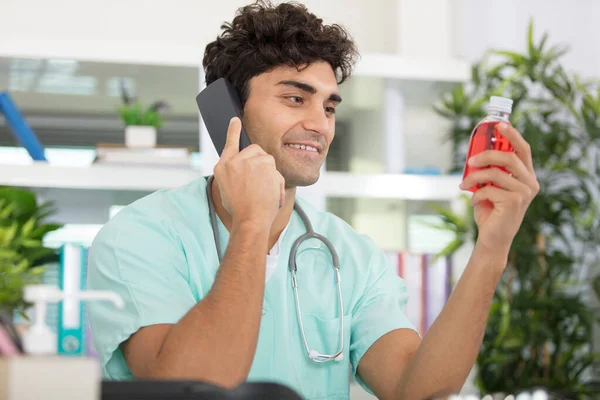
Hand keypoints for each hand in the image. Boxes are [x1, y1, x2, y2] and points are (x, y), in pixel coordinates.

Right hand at [213, 117, 284, 229]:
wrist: (250, 220)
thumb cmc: (241, 211)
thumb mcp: (228, 191)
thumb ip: (235, 175)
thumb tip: (247, 171)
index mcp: (222, 167)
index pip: (229, 144)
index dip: (233, 131)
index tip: (235, 120)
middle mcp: (233, 161)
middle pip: (254, 150)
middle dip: (261, 161)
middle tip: (261, 181)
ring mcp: (248, 161)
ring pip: (267, 159)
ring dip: (270, 174)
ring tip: (264, 192)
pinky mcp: (263, 163)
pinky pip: (275, 169)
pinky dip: (277, 182)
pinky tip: (272, 193)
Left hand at [459, 123, 539, 255]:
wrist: (492, 238)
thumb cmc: (490, 211)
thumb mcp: (490, 187)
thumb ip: (489, 171)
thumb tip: (475, 154)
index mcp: (526, 176)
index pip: (523, 150)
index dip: (512, 135)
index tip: (499, 124)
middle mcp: (530, 183)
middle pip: (509, 157)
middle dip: (487, 155)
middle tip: (470, 160)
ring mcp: (525, 193)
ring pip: (495, 173)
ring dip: (474, 177)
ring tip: (464, 185)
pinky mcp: (515, 202)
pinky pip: (489, 189)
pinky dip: (476, 194)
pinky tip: (473, 202)